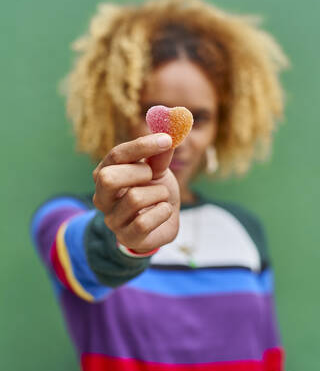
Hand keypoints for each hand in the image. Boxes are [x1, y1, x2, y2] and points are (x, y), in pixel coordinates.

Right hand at [92, 133, 179, 252]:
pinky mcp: (126, 237)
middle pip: (109, 178)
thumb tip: (169, 133)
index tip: (166, 139)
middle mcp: (103, 196)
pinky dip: (163, 212)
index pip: (116, 155)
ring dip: (158, 194)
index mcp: (106, 173)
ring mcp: (112, 219)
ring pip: (134, 198)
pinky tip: (164, 211)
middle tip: (154, 175)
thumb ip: (160, 155)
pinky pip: (144, 221)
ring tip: (161, 196)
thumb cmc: (156, 191)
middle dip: (139, 173)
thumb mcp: (159, 170)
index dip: (141, 145)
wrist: (163, 222)